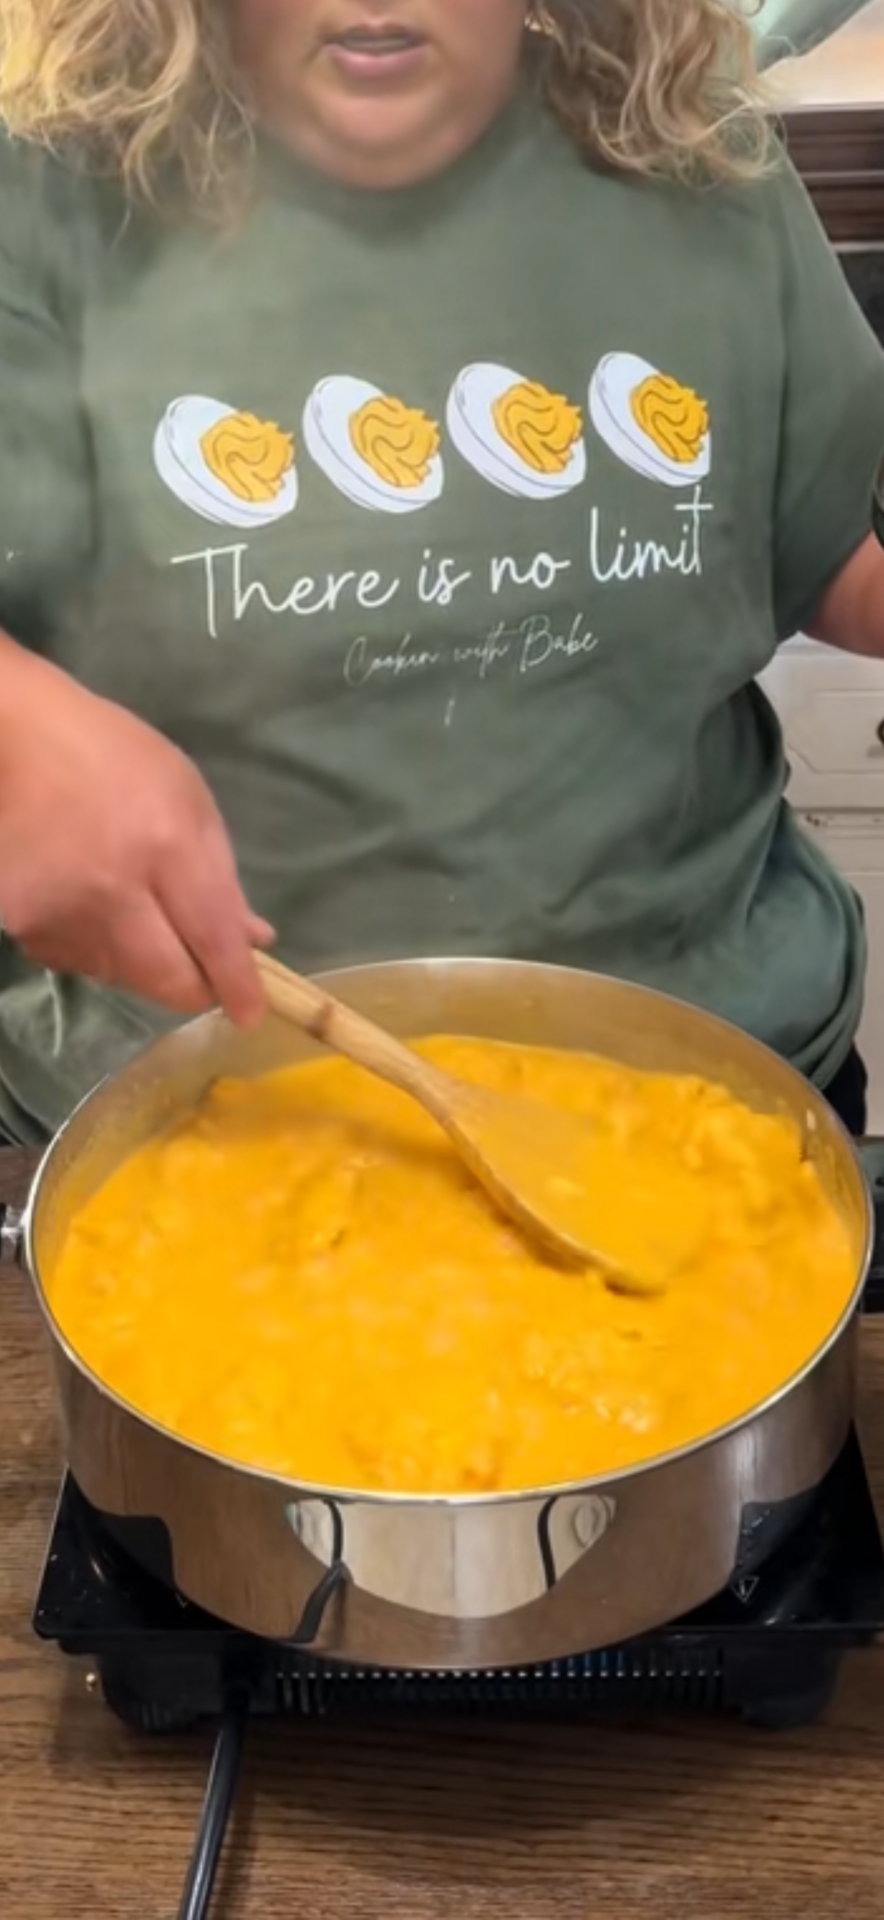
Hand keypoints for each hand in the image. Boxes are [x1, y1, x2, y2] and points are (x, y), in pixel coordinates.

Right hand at [0, 641, 272, 1022]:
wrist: (11, 741)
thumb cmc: (113, 759)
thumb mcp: (187, 798)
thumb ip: (220, 875)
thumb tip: (249, 942)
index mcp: (164, 845)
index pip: (212, 938)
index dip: (235, 984)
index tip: (249, 1012)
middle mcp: (111, 890)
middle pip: (165, 979)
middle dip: (191, 986)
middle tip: (201, 972)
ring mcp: (59, 913)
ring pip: (121, 976)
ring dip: (141, 960)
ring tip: (130, 905)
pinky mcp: (20, 924)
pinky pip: (75, 960)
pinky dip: (95, 947)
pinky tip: (89, 901)